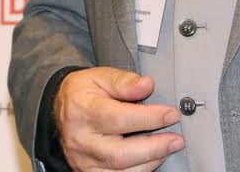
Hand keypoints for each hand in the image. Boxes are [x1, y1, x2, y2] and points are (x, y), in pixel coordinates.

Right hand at [55, 67, 183, 171]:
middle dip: (154, 147)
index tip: (170, 113)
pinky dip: (140, 169)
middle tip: (177, 139)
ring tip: (168, 146)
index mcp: (81, 111)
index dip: (148, 118)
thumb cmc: (83, 92)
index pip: (117, 118)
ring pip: (121, 171)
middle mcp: (80, 140)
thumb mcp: (99, 77)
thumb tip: (147, 85)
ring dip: (151, 160)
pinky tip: (152, 157)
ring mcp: (83, 161)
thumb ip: (123, 81)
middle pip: (120, 154)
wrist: (62, 109)